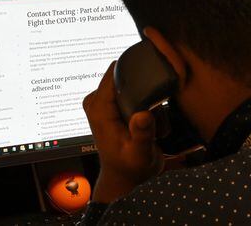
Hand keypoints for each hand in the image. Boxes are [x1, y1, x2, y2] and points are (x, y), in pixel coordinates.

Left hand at [83, 62, 163, 203]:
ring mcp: (105, 102)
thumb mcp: (139, 155)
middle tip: (152, 120)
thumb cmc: (131, 168)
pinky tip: (149, 125)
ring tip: (152, 127)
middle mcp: (98, 102)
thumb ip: (142, 135)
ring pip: (135, 86)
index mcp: (99, 109)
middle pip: (126, 77)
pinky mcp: (113, 105)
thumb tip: (143, 114)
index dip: (134, 76)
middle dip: (145, 92)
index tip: (150, 95)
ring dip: (149, 103)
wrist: (125, 177)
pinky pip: (136, 93)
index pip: (114, 73)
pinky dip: (146, 107)